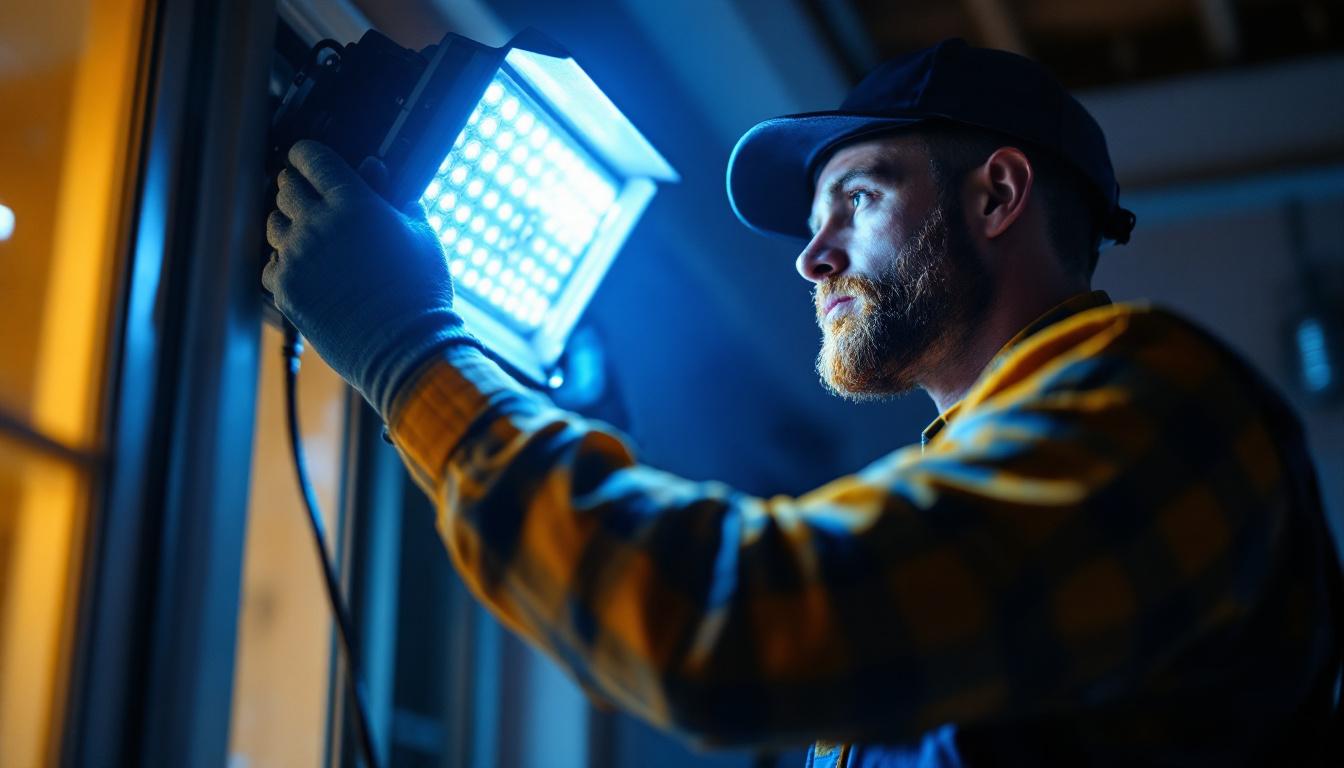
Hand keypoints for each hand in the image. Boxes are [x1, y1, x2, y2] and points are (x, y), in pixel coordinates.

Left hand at [263, 140, 476, 417]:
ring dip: (287, 223)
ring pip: (272, 223)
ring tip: (308, 233)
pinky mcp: (286, 290)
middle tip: (308, 194)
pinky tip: (305, 267)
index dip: (307, 155)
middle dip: (296, 186)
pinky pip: (270, 263)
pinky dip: (284, 262)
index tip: (308, 159)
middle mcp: (318, 225)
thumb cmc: (421, 291)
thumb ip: (396, 198)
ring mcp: (297, 258)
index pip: (310, 158)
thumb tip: (376, 170)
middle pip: (285, 187)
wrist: (405, 348)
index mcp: (354, 203)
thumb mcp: (421, 237)